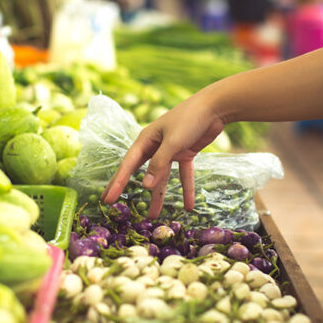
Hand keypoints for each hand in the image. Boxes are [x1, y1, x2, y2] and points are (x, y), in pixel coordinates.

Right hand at [101, 92, 225, 217]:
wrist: (215, 106)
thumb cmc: (189, 119)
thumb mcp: (173, 142)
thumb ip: (159, 164)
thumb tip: (145, 186)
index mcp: (146, 139)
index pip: (128, 165)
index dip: (118, 183)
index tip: (107, 199)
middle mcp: (155, 145)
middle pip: (139, 171)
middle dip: (128, 187)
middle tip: (113, 204)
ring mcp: (170, 150)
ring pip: (162, 177)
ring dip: (159, 196)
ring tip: (153, 216)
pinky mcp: (185, 152)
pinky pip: (183, 174)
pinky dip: (187, 189)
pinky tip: (189, 206)